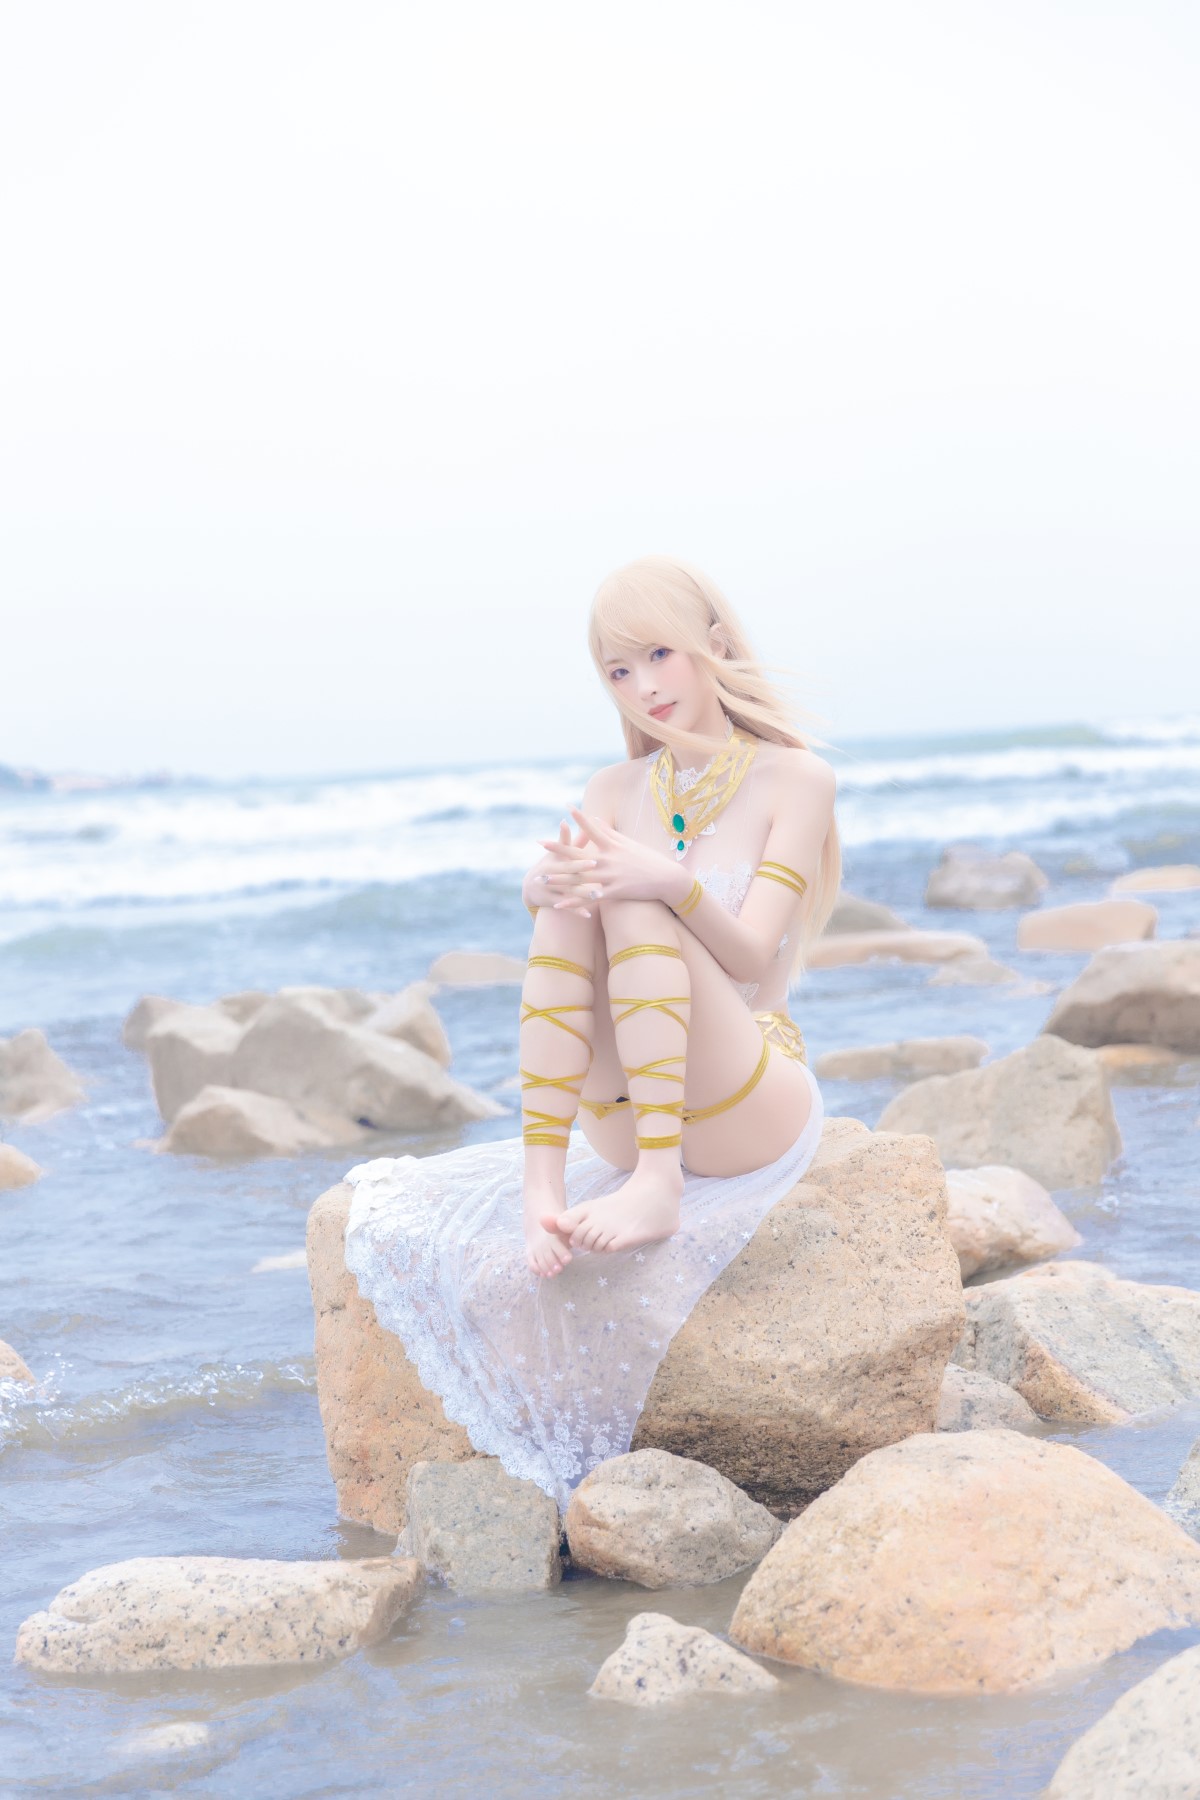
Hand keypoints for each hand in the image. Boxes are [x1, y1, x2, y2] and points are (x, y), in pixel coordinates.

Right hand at [526, 819, 598, 914]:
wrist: (531, 887)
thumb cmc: (550, 864)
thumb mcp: (556, 852)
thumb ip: (566, 839)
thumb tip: (568, 819)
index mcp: (555, 863)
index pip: (569, 862)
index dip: (581, 861)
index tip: (595, 860)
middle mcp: (552, 878)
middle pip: (570, 877)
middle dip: (583, 877)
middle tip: (599, 877)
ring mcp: (552, 891)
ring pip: (570, 893)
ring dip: (583, 895)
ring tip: (598, 896)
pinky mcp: (554, 903)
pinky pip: (567, 908)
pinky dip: (577, 911)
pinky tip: (589, 914)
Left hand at [537, 809, 679, 913]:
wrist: (667, 878)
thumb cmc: (648, 859)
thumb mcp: (629, 843)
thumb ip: (609, 832)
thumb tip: (596, 817)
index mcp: (613, 846)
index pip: (593, 828)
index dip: (579, 817)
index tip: (566, 806)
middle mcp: (608, 859)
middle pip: (579, 853)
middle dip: (559, 848)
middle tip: (540, 843)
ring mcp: (611, 876)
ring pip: (580, 877)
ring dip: (559, 878)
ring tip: (541, 878)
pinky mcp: (614, 892)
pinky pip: (590, 898)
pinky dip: (574, 902)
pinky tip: (559, 904)